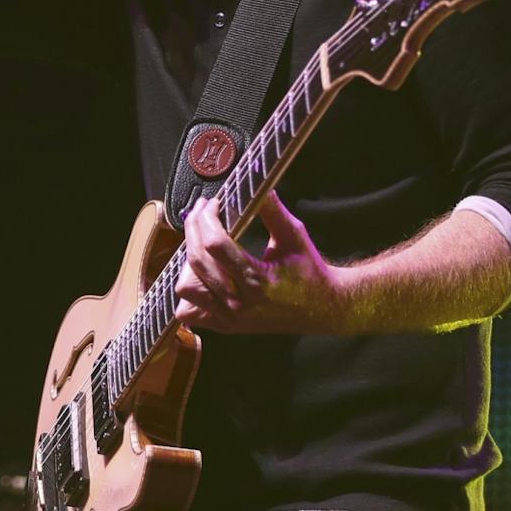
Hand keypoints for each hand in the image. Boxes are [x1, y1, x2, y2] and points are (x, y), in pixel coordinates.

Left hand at [172, 191, 351, 333]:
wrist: (323, 308)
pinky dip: (190, 292)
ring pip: (187, 288)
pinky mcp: (226, 326)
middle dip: (194, 228)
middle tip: (202, 211)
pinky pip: (190, 312)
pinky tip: (201, 274)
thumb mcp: (295, 236)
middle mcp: (240, 303)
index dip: (208, 218)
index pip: (216, 245)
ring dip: (188, 261)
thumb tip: (256, 183)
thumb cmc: (310, 271)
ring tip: (202, 243)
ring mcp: (230, 318)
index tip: (213, 203)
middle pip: (197, 261)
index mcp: (258, 281)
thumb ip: (273, 210)